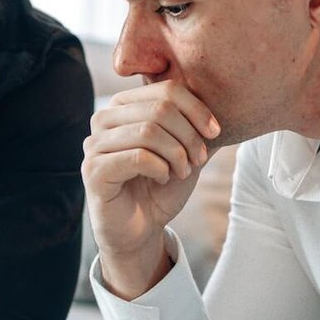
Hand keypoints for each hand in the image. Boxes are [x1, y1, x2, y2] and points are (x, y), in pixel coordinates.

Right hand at [82, 80, 220, 298]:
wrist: (141, 228)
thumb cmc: (160, 187)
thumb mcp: (185, 150)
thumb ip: (197, 126)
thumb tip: (226, 106)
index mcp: (124, 105)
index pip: (167, 90)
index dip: (198, 110)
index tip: (215, 133)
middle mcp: (104, 119)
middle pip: (160, 109)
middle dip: (189, 136)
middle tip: (199, 159)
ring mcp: (94, 144)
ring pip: (149, 131)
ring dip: (177, 154)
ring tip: (182, 171)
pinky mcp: (93, 170)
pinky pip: (138, 157)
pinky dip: (160, 169)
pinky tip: (163, 179)